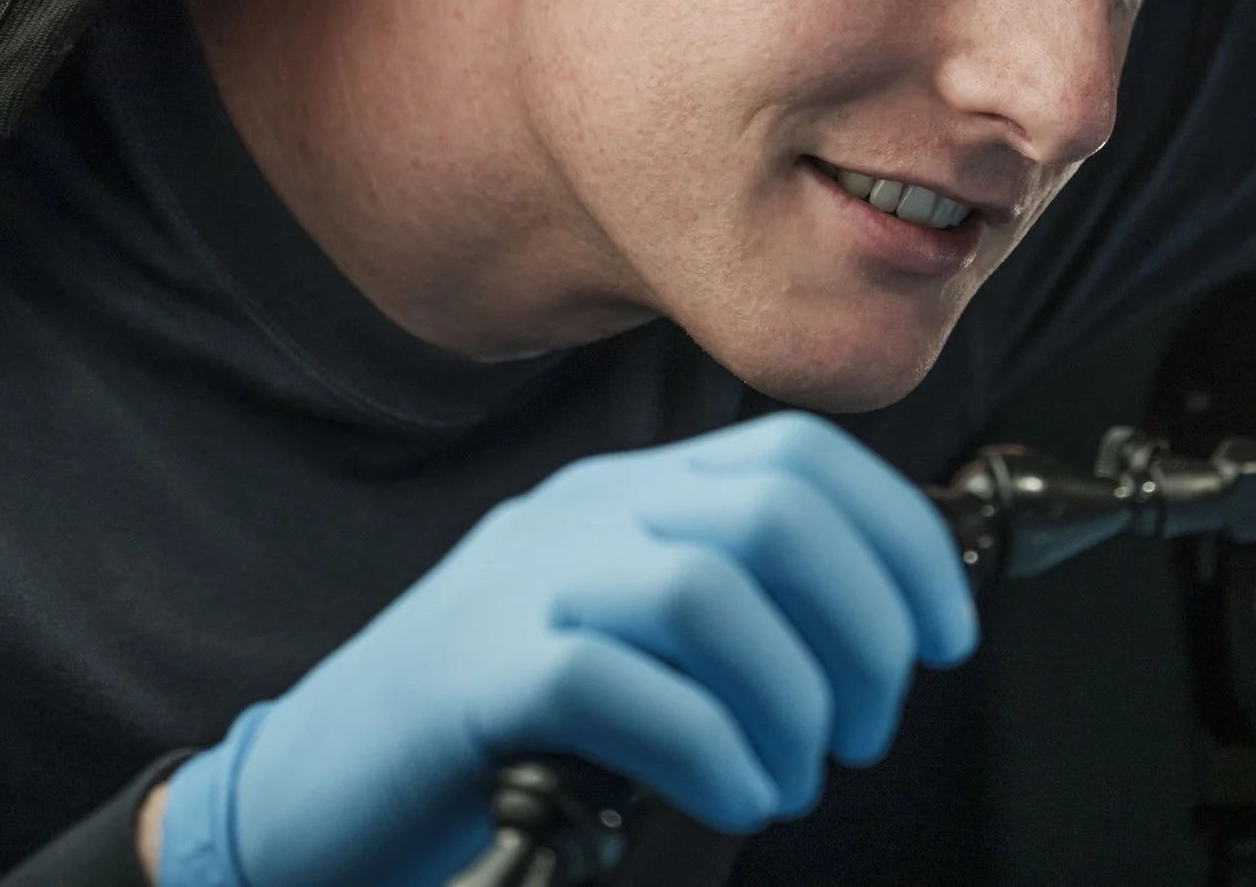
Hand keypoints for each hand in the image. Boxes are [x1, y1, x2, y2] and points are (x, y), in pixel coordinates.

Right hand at [149, 413, 976, 886]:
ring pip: (710, 592)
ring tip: (789, 778)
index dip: (901, 540)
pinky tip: (733, 794)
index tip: (945, 635)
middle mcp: (582, 515)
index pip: (802, 457)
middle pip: (775, 512)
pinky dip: (709, 748)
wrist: (311, 798)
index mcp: (627, 494)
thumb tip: (880, 633)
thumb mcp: (620, 636)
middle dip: (862, 627)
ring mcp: (522, 587)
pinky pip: (621, 683)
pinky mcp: (476, 678)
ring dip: (791, 702)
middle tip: (866, 726)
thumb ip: (723, 608)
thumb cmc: (492, 734)